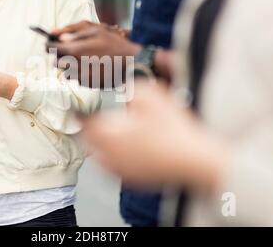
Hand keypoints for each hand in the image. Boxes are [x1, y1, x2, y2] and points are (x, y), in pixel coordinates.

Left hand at [48, 21, 141, 87]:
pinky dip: (80, 73)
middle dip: (60, 56)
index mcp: (75, 49)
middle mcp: (75, 64)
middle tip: (70, 51)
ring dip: (70, 66)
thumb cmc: (115, 44)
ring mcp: (81, 76)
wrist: (132, 64)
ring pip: (65, 72)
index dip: (49, 45)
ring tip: (84, 59)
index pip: (51, 49)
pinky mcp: (87, 84)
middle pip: (56, 62)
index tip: (50, 43)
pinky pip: (77, 79)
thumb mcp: (96, 30)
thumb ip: (74, 32)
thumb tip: (57, 36)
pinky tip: (92, 67)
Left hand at [81, 82, 228, 192]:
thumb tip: (124, 92)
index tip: (79, 111)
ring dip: (102, 147)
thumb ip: (131, 90)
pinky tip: (129, 151)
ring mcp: (121, 172)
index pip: (85, 125)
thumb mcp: (150, 95)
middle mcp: (110, 157)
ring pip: (101, 159)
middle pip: (90, 144)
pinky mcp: (134, 181)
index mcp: (109, 136)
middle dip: (91, 132)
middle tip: (97, 122)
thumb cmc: (173, 129)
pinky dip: (117, 159)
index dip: (81, 115)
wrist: (194, 160)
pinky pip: (116, 169)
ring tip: (112, 136)